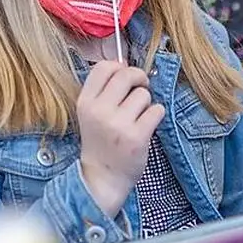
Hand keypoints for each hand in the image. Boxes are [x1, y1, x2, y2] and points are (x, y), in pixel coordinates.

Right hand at [76, 61, 164, 216]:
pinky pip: (156, 110)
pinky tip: (147, 125)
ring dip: (147, 103)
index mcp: (85, 102)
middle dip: (139, 78)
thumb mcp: (91, 114)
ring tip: (138, 117)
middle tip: (141, 88)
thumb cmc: (100, 142)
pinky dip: (156, 115)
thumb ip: (103, 91)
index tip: (125, 76)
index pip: (104, 67)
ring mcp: (118, 124)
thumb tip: (124, 64)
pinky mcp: (137, 137)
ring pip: (144, 94)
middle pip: (127, 75)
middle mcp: (99, 111)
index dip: (119, 67)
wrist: (103, 178)